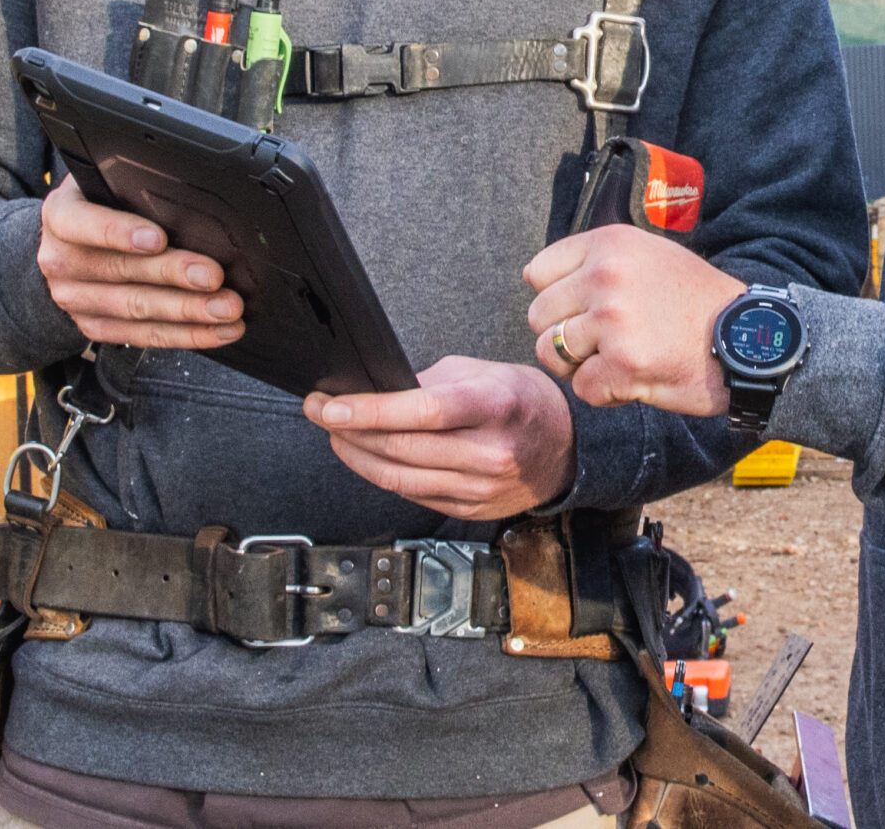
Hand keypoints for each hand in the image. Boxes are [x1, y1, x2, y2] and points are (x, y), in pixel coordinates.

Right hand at [35, 173, 244, 348]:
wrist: (68, 246)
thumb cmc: (101, 206)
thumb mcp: (105, 183)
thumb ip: (134, 186)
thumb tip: (192, 198)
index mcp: (61, 217)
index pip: (85, 224)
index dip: (120, 232)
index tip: (158, 238)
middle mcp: (61, 261)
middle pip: (122, 271)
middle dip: (173, 274)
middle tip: (213, 277)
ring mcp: (76, 299)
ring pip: (137, 309)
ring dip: (189, 311)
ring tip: (227, 308)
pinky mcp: (94, 327)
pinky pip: (144, 336)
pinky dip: (187, 334)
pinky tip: (219, 330)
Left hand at [305, 356, 577, 520]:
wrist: (565, 448)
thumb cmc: (520, 401)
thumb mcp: (481, 373)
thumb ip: (429, 384)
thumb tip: (373, 391)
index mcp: (495, 406)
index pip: (422, 411)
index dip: (369, 410)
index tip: (329, 405)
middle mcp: (489, 453)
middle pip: (402, 448)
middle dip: (349, 430)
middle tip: (319, 411)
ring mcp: (480, 488)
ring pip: (399, 478)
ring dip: (357, 456)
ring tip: (335, 434)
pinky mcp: (470, 511)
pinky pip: (411, 495)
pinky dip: (382, 474)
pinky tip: (367, 456)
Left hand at [523, 225, 746, 417]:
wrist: (749, 337)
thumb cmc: (697, 303)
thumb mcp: (650, 257)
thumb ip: (596, 262)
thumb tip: (533, 276)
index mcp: (610, 244)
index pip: (538, 272)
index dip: (559, 298)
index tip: (589, 309)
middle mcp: (606, 275)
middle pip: (539, 316)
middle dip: (566, 336)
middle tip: (607, 341)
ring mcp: (613, 320)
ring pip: (551, 354)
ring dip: (582, 366)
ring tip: (620, 359)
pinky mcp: (624, 364)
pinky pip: (582, 389)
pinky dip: (606, 393)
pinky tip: (636, 380)